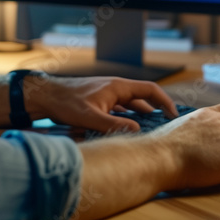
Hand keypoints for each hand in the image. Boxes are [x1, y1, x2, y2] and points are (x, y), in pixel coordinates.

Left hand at [23, 74, 177, 132]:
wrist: (45, 97)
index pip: (150, 90)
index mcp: (118, 87)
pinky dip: (126, 120)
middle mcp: (115, 88)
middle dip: (155, 111)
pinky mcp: (100, 102)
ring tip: (149, 133)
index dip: (165, 101)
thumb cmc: (66, 103)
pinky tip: (126, 132)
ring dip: (140, 118)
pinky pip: (120, 110)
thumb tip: (138, 132)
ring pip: (131, 106)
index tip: (174, 115)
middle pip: (143, 98)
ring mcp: (108, 94)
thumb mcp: (90, 117)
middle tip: (166, 127)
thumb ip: (114, 126)